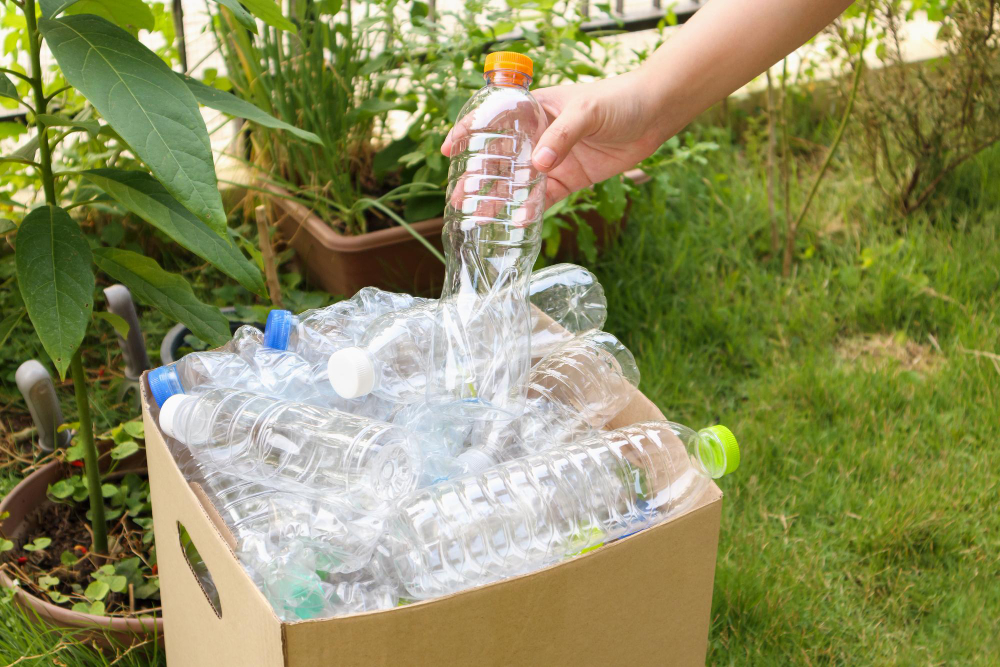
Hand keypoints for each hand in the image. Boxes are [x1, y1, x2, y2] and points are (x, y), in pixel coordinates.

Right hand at [441, 69, 668, 208]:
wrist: (655, 113)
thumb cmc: (618, 100)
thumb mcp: (586, 112)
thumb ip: (561, 137)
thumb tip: (537, 166)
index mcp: (534, 109)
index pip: (493, 120)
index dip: (468, 134)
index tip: (450, 151)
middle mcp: (538, 136)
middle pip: (500, 159)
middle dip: (478, 178)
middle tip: (460, 199)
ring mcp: (553, 159)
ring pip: (518, 184)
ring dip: (499, 200)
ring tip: (479, 218)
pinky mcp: (570, 179)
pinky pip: (545, 198)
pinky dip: (531, 211)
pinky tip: (517, 222)